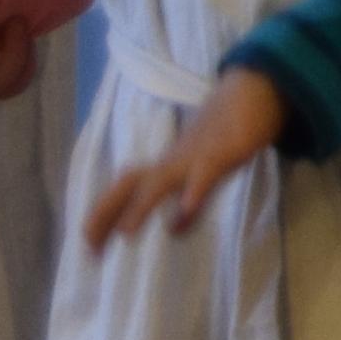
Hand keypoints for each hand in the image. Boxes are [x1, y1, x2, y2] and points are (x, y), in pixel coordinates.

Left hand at [78, 68, 285, 244]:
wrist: (252, 92)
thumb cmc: (227, 135)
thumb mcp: (207, 173)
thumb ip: (191, 202)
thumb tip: (174, 231)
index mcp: (167, 165)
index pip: (125, 188)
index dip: (103, 213)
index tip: (88, 246)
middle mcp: (173, 162)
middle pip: (130, 182)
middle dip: (106, 211)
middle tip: (90, 245)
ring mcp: (195, 156)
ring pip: (162, 180)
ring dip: (141, 205)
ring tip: (126, 234)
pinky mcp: (223, 153)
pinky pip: (205, 174)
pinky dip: (193, 192)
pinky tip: (186, 210)